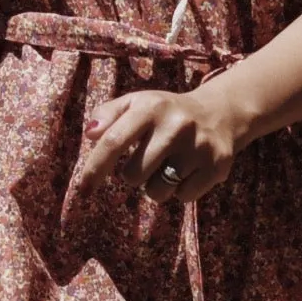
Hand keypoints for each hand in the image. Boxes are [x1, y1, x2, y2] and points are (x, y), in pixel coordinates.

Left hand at [76, 81, 247, 203]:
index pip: (114, 141)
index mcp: (151, 106)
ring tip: (170, 164)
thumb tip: (90, 133)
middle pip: (133, 175)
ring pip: (157, 191)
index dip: (94, 168)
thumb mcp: (136, 103)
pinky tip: (188, 169)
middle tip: (150, 158)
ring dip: (157, 185)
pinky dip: (181, 190)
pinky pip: (183, 197)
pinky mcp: (217, 166)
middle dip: (134, 174)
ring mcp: (199, 146)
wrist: (219, 113)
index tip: (82, 190)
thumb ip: (108, 114)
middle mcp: (176, 124)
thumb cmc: (165, 113)